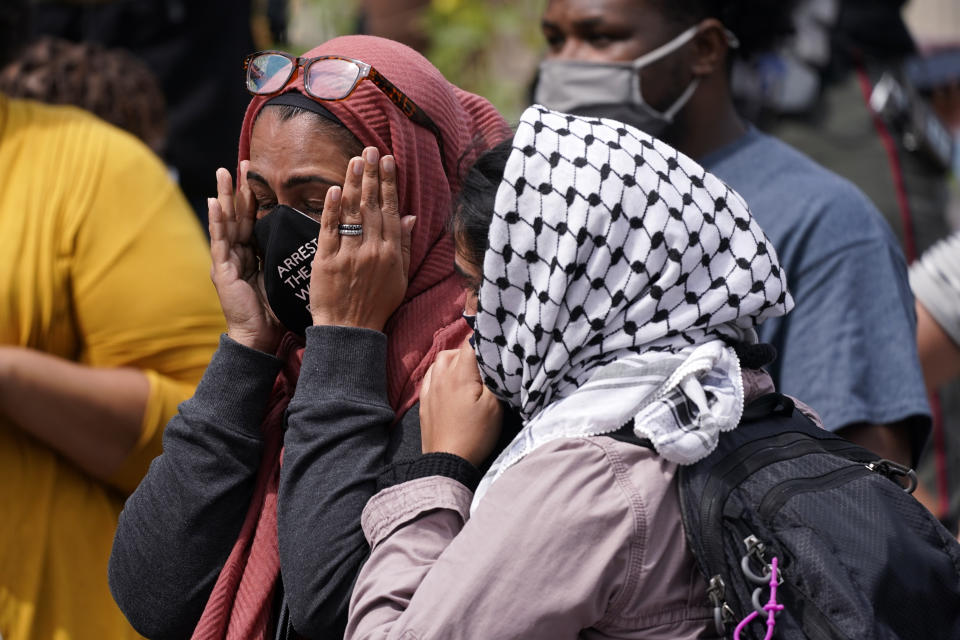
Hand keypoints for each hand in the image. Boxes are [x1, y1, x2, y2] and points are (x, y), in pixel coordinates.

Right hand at [209, 162, 282, 352]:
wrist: (261, 338)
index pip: (255, 221)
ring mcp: (227, 262)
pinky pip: (219, 241)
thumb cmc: (278, 312)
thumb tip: (318, 241)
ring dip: (224, 197)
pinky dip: (216, 221)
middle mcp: (239, 256)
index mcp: (255, 256)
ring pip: (227, 223)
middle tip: (242, 164)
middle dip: (239, 190)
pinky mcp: (221, 271)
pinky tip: (213, 202)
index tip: (261, 176)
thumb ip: (294, 260)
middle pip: (239, 216)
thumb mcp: (288, 279)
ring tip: (224, 173)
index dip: (256, 199)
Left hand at [309, 147, 415, 330]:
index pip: (391, 211)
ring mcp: (349, 255)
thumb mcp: (400, 278)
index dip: (389, 184)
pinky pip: (330, 231)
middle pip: (372, 206)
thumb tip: (411, 217)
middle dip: (372, 175)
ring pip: (352, 213)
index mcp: (392, 253)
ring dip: (353, 184)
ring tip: (355, 160)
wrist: (350, 330)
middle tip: (370, 150)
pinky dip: (331, 210)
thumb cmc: (377, 305)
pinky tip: (333, 189)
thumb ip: (405, 246)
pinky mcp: (327, 262)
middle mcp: (373, 250)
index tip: (388, 161)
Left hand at [420, 339, 502, 466]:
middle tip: (485, 363)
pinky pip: (430, 376)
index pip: (470, 343)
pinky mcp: (424, 401)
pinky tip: (448, 381)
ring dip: (454, 360)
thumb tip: (495, 359)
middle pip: (455, 351)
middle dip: (470, 351)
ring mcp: (430, 388)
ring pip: (440, 361)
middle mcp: (441, 375)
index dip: (483, 340)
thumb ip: (495, 377)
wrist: (448, 461)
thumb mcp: (495, 406)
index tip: (494, 345)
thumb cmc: (475, 434)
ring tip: (468, 371)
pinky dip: (441, 372)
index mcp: (460, 373)